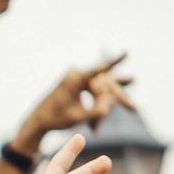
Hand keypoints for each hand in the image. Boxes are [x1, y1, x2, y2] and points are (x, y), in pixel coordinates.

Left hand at [11, 54, 134, 148]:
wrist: (40, 120)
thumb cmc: (56, 118)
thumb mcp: (78, 118)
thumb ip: (96, 111)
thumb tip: (112, 102)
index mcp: (75, 78)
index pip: (99, 69)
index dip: (115, 61)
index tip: (126, 52)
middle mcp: (78, 74)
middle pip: (105, 83)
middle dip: (117, 99)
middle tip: (133, 108)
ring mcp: (79, 78)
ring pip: (103, 86)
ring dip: (112, 98)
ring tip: (133, 83)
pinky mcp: (80, 84)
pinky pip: (97, 88)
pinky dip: (103, 100)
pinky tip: (126, 83)